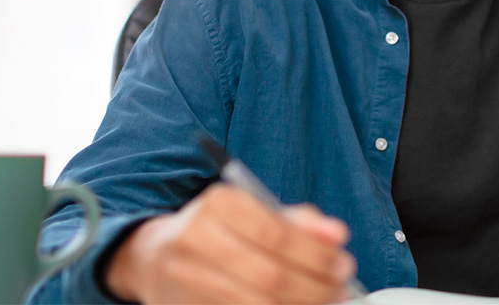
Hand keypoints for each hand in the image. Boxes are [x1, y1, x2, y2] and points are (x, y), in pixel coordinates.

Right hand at [105, 184, 356, 303]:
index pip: (276, 234)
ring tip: (323, 301)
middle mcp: (196, 241)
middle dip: (316, 287)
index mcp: (218, 204)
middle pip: (271, 276)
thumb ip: (297, 222)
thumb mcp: (253, 211)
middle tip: (340, 289)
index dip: (316, 254)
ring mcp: (187, 281)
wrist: (156, 257)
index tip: (343, 263)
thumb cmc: (217, 232)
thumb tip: (336, 235)